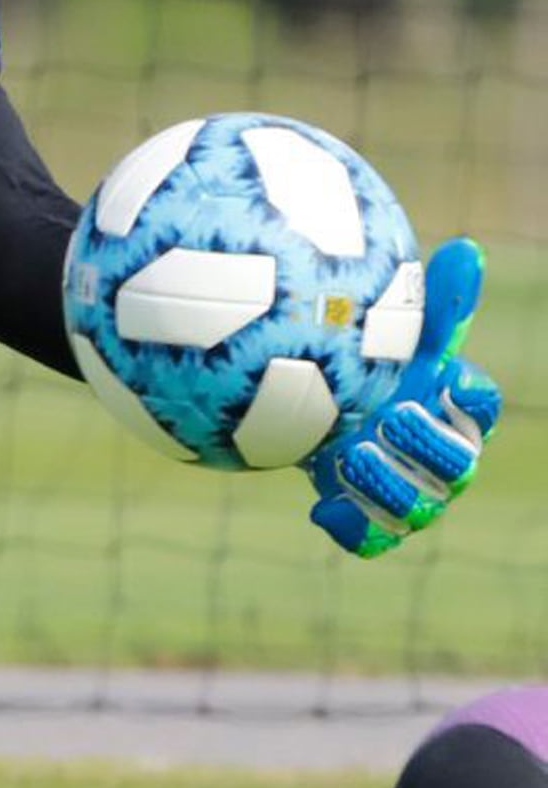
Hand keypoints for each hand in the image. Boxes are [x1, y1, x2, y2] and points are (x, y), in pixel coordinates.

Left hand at [306, 237, 500, 558]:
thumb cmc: (365, 362)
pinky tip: (319, 506)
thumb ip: (432, 300)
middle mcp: (441, 456)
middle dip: (427, 444)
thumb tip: (466, 248)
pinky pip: (372, 539)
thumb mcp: (393, 327)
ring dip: (388, 484)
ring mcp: (409, 491)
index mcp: (453, 408)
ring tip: (351, 453)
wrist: (310, 404)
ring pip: (418, 507)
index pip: (478, 406)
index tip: (441, 379)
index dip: (467, 399)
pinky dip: (352, 528)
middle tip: (388, 415)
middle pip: (457, 465)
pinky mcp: (370, 517)